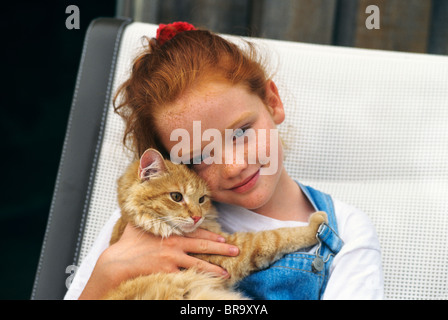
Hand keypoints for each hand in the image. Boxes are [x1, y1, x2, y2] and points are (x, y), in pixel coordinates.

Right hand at [78, 223, 238, 298]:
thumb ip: (151, 217)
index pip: (197, 232)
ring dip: (214, 269)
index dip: (212, 235)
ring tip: (226, 273)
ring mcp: (173, 260)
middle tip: (235, 250)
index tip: (223, 237)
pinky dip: (198, 280)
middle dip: (221, 249)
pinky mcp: (168, 273)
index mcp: (171, 232)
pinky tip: (208, 284)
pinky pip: (187, 277)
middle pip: (204, 247)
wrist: (117, 262)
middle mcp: (175, 245)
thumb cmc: (128, 243)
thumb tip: (149, 206)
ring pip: (199, 265)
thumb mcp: (141, 224)